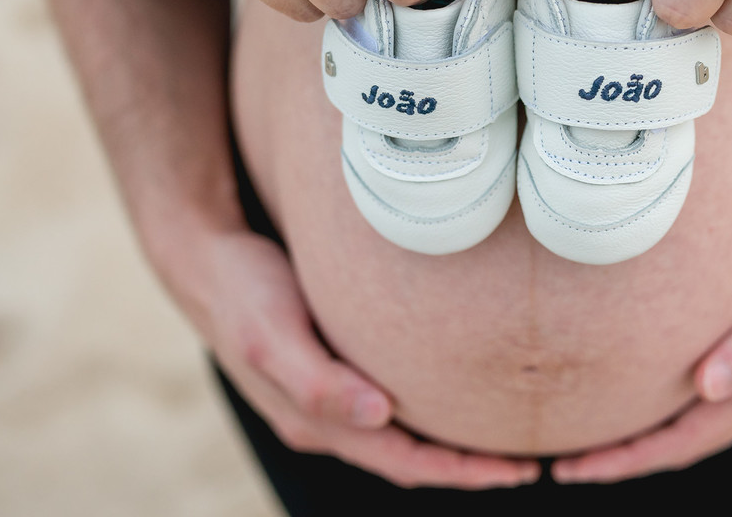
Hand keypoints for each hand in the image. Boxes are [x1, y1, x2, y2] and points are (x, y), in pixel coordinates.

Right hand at [161, 224, 538, 487]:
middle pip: (408, 457)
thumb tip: (380, 416)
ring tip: (503, 437)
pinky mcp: (332, 366)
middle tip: (528, 462)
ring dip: (448, 443)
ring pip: (400, 434)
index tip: (516, 469)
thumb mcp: (273, 333)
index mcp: (314, 421)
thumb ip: (319, 380)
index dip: (461, 472)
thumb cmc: (242, 291)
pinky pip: (389, 403)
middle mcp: (324, 418)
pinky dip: (425, 410)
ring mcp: (327, 396)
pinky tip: (452, 391)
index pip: (404, 461)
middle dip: (467, 466)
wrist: (203, 259)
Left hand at [552, 202, 731, 482]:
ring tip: (583, 432)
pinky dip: (660, 395)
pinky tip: (633, 383)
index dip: (628, 460)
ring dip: (639, 430)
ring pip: (686, 417)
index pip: (684, 442)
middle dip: (621, 456)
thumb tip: (707, 388)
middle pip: (679, 439)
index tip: (572, 469)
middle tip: (560, 463)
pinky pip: (696, 386)